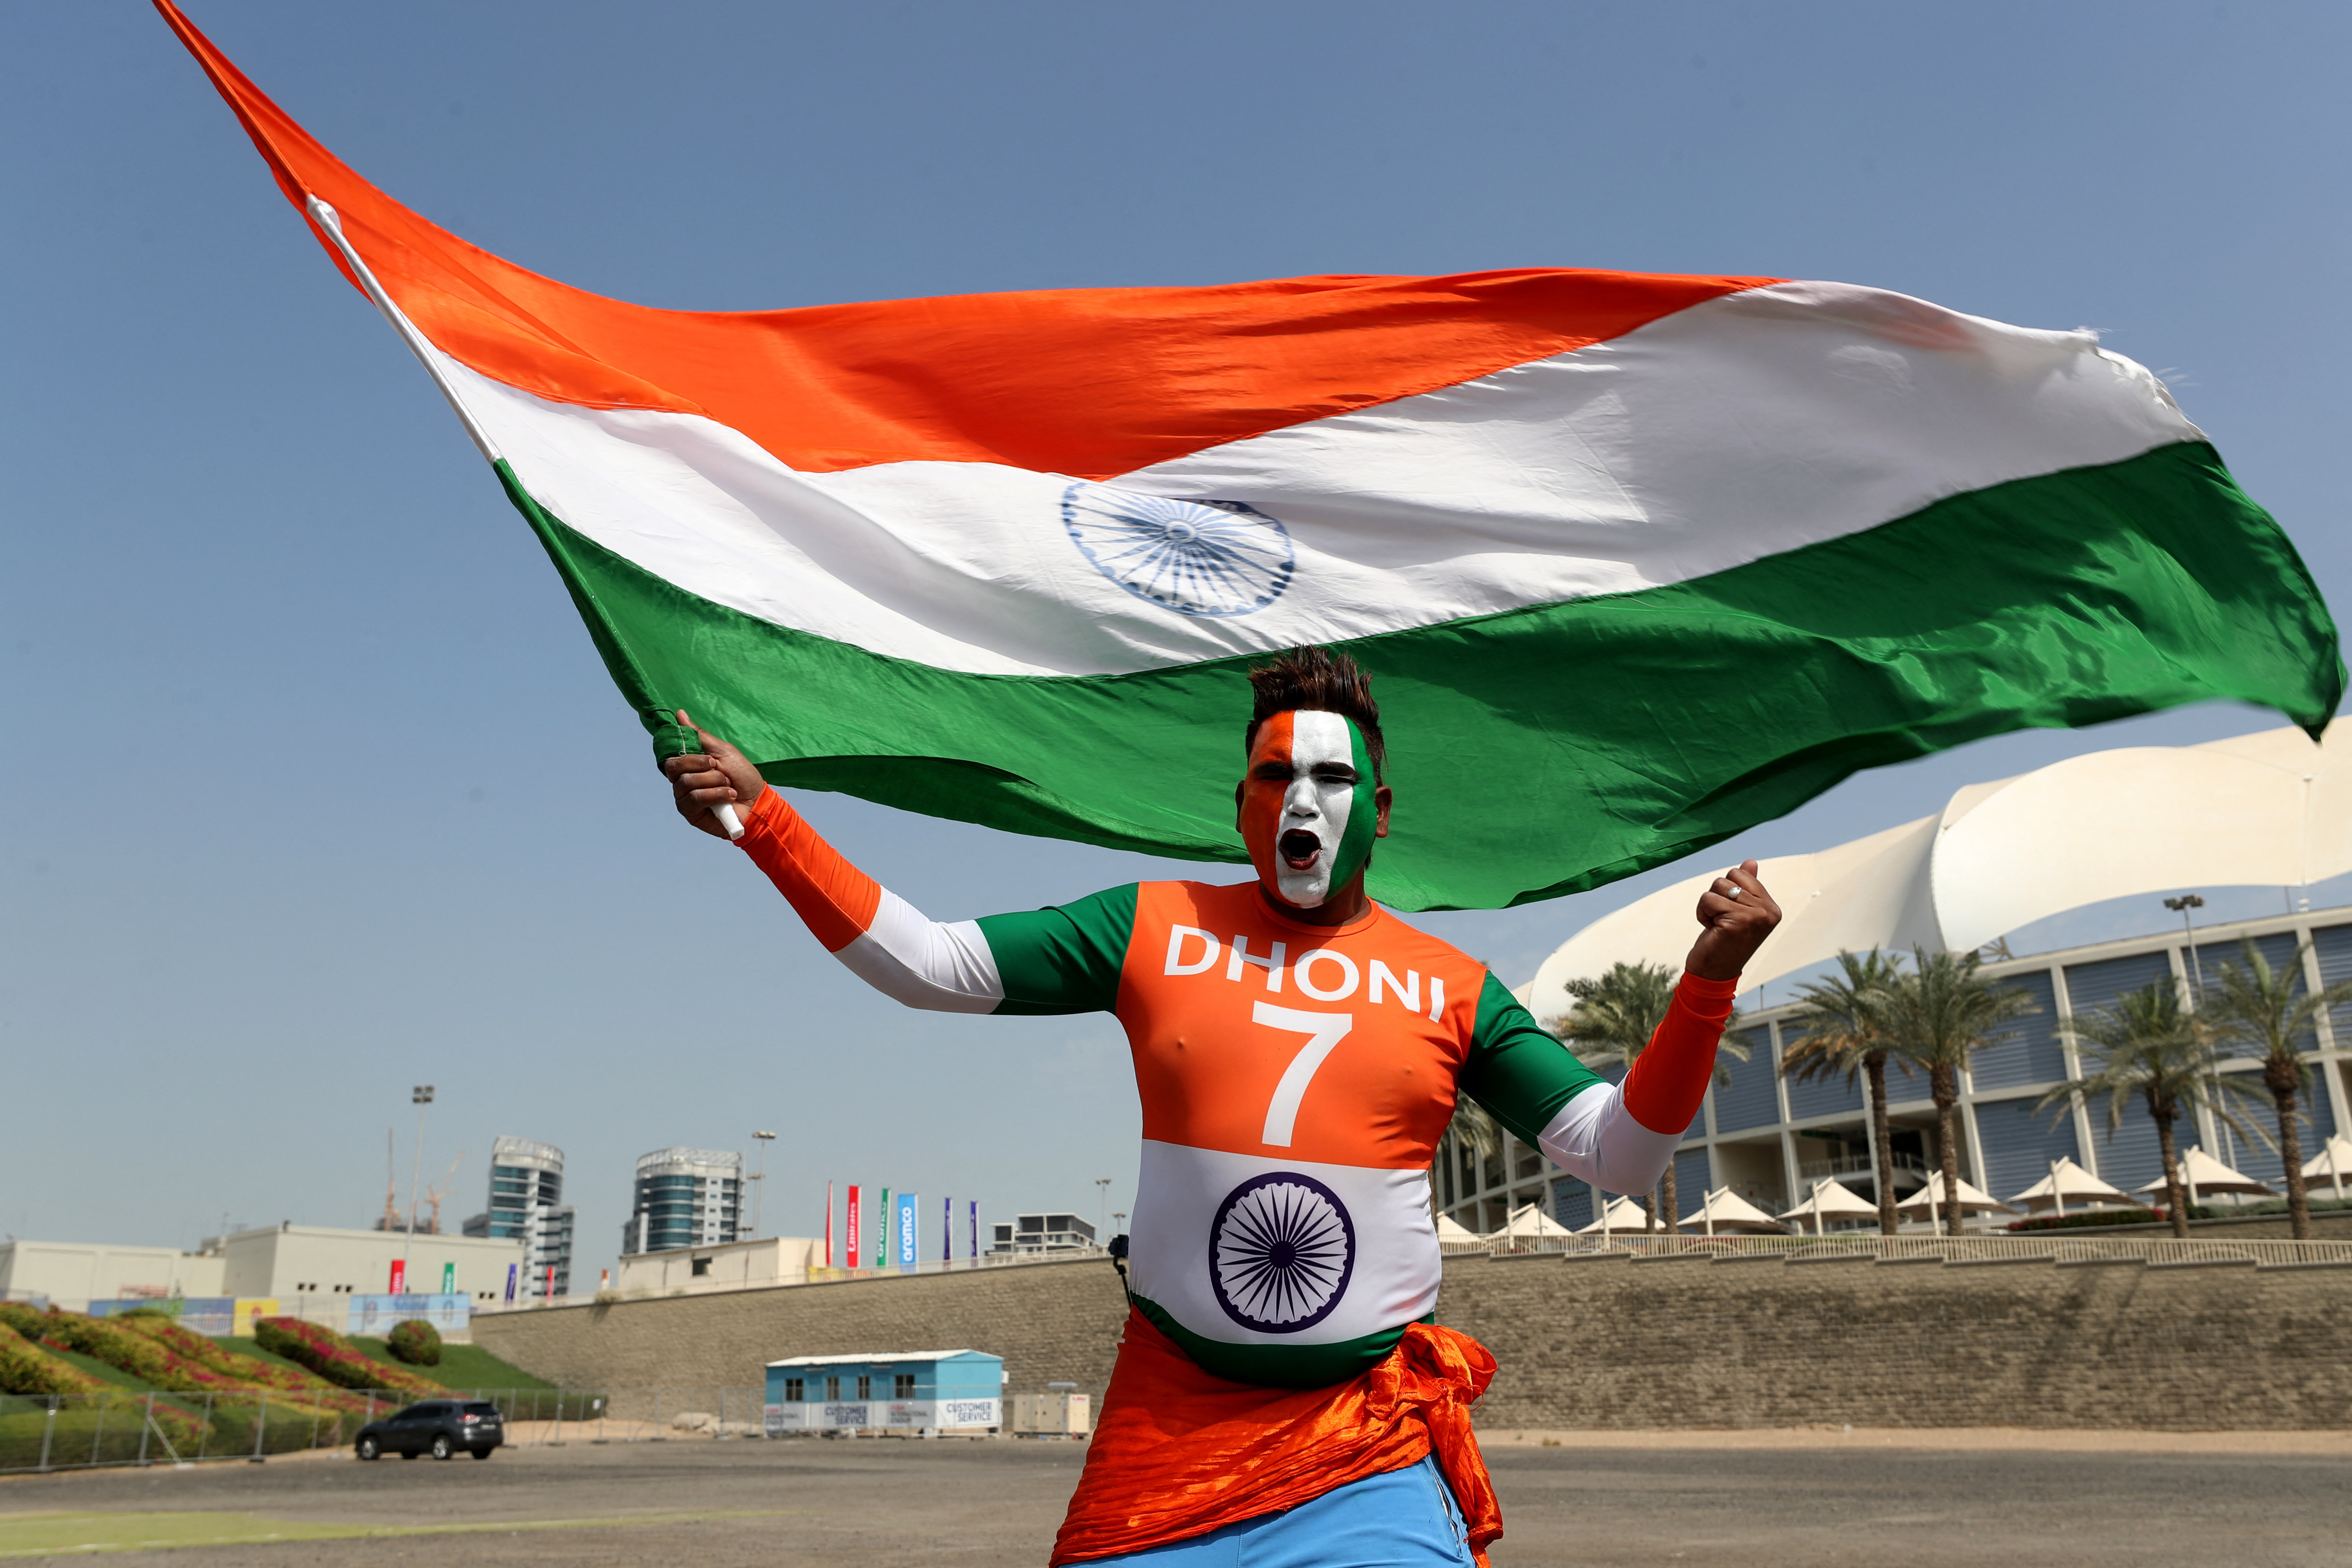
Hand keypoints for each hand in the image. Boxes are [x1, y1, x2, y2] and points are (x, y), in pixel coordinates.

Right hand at [659, 709, 767, 838]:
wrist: (758, 802)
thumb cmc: (742, 777)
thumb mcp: (723, 750)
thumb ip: (699, 736)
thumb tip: (679, 714)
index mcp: (688, 766)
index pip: (671, 757)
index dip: (689, 756)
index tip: (711, 758)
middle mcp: (682, 782)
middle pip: (675, 768)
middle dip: (704, 767)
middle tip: (720, 771)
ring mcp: (685, 798)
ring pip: (687, 782)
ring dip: (714, 781)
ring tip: (729, 786)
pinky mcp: (691, 814)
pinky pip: (695, 798)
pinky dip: (716, 794)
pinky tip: (728, 797)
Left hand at [1685, 860, 1780, 981]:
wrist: (1713, 973)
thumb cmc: (1723, 941)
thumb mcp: (1736, 911)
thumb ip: (1746, 887)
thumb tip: (1750, 862)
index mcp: (1771, 907)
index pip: (1741, 874)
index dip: (1726, 891)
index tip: (1729, 914)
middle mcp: (1769, 911)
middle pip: (1728, 878)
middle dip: (1716, 897)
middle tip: (1722, 921)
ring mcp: (1756, 916)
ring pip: (1718, 886)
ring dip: (1708, 906)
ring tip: (1717, 925)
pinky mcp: (1739, 921)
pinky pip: (1708, 899)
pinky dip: (1702, 913)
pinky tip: (1710, 929)